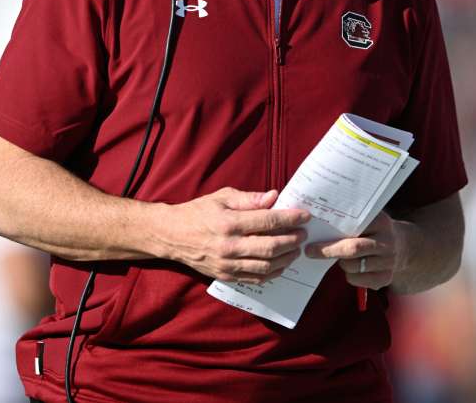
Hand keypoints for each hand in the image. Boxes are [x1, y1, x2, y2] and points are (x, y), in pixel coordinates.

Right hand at [157, 188, 309, 283]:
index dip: (290, 218)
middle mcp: (229, 246)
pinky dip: (273, 273)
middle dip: (292, 239)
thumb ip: (249, 199)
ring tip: (296, 248)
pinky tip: (281, 265)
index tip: (304, 216)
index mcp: (228, 222)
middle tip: (303, 233)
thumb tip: (274, 196)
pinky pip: (255, 279)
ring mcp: (227, 264)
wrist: (171, 236)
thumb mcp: (221, 198)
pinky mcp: (226, 276)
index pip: (267, 220)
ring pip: (266, 266)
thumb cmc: (197, 212)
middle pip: (270, 246)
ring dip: (286, 258)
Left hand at [304, 211, 410, 288]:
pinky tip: (353, 268)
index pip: (354, 226)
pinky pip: (358, 279)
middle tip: (310, 251)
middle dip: (328, 251)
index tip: (312, 234)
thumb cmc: (375, 231)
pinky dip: (350, 275)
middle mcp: (386, 242)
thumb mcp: (369, 219)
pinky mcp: (385, 278)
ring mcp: (388, 262)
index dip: (332, 232)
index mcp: (381, 222)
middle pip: (353, 249)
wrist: (404, 247)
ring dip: (341, 263)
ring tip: (341, 257)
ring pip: (353, 266)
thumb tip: (316, 221)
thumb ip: (350, 218)